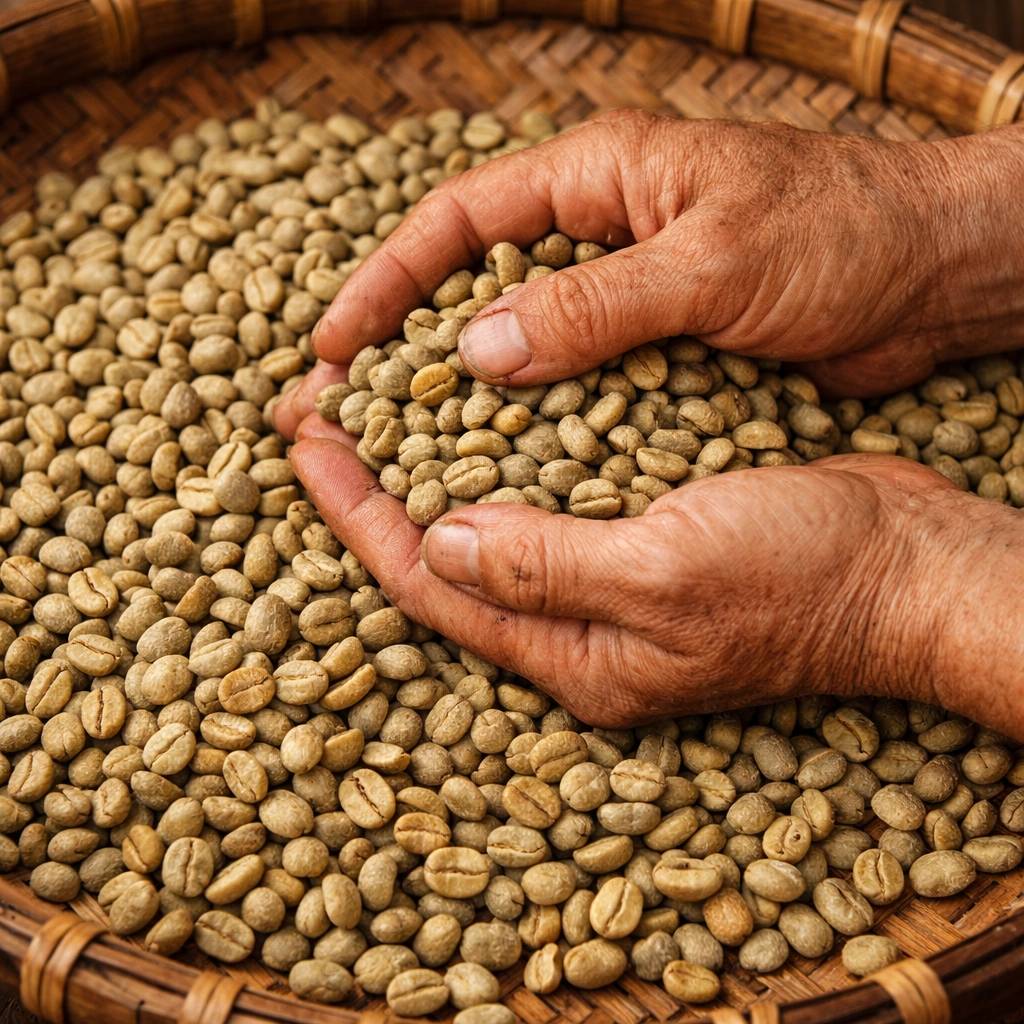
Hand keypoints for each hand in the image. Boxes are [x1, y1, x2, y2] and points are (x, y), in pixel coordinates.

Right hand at [276, 112, 1023, 438]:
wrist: (932, 274)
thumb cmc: (841, 234)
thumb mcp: (714, 263)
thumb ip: (596, 306)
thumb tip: (476, 350)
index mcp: (598, 180)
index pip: (457, 222)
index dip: (385, 282)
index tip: (334, 345)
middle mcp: (597, 236)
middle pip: (472, 288)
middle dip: (404, 348)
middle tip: (344, 413)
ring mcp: (623, 298)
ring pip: (519, 348)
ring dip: (464, 399)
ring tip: (403, 457)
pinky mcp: (653, 350)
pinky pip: (575, 389)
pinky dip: (538, 426)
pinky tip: (503, 472)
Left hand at [289, 432, 1023, 735]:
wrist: (906, 564)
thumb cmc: (803, 577)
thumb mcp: (666, 574)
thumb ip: (545, 566)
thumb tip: (440, 544)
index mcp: (573, 656)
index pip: (431, 586)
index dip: (360, 518)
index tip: (309, 446)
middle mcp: (580, 628)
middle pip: (447, 558)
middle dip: (377, 489)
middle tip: (320, 416)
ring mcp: (612, 586)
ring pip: (493, 525)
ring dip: (432, 465)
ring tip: (377, 403)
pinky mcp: (643, 540)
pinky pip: (549, 500)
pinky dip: (503, 455)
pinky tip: (480, 409)